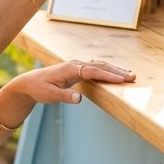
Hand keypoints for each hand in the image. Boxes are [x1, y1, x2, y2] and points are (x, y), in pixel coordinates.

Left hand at [0, 59, 135, 122]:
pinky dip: (108, 71)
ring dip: (115, 70)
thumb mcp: (50, 95)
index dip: (108, 76)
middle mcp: (76, 64)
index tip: (122, 80)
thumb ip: (65, 96)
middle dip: (117, 72)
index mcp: (70, 69)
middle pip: (100, 67)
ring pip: (100, 66)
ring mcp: (77, 66)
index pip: (93, 71)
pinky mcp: (78, 70)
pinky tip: (116, 75)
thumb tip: (79, 99)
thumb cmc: (40, 89)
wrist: (30, 83)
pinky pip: (96, 69)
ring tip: (130, 76)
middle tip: (133, 78)